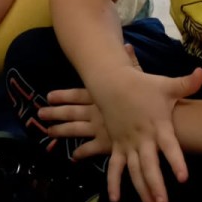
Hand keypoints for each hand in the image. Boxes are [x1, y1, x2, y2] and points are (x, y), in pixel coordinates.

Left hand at [38, 44, 141, 159]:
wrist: (161, 123)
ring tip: (49, 132)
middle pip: (70, 112)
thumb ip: (132, 64)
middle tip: (39, 115)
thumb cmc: (151, 99)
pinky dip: (80, 152)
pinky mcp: (107, 145)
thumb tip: (127, 45)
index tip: (48, 97)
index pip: (76, 95)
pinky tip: (73, 156)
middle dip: (54, 113)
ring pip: (75, 130)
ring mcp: (100, 129)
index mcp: (101, 96)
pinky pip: (90, 149)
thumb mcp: (142, 78)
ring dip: (61, 131)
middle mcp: (96, 112)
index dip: (62, 96)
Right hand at [97, 66, 201, 201]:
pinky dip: (114, 183)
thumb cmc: (143, 86)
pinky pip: (114, 167)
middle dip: (156, 185)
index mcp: (158, 126)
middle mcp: (143, 138)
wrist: (112, 83)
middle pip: (149, 165)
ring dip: (142, 190)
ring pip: (134, 171)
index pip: (170, 146)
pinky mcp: (117, 146)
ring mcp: (128, 144)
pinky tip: (116, 200)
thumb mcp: (166, 85)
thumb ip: (187, 84)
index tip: (183, 178)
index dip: (176, 161)